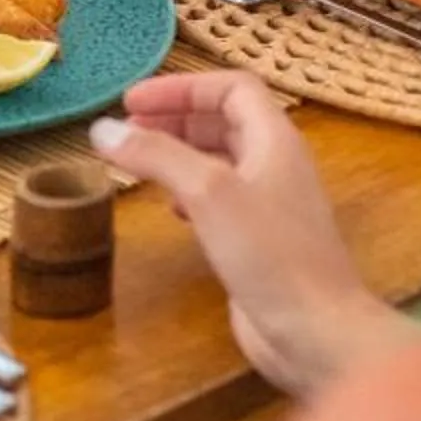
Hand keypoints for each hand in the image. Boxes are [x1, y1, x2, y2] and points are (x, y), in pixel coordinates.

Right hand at [88, 74, 408, 394]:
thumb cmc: (271, 255)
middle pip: (223, 122)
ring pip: (219, 162)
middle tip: (125, 131)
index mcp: (276, 140)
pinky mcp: (258, 243)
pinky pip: (219, 201)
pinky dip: (188, 193)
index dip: (181, 88)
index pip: (231, 89)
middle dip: (174, 119)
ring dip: (177, 155)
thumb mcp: (209, 193)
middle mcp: (276, 166)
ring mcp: (269, 206)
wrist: (316, 331)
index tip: (131, 102)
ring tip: (135, 163)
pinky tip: (168, 208)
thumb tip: (103, 129)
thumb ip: (157, 156)